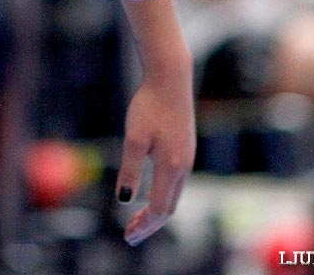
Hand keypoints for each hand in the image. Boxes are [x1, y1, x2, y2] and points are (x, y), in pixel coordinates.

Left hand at [116, 75, 195, 246]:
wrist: (170, 78)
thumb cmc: (149, 105)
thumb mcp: (134, 138)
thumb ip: (131, 170)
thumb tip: (126, 201)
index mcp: (172, 167)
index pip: (161, 209)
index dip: (145, 226)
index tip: (129, 237)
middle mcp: (184, 166)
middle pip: (170, 207)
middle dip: (150, 224)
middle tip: (130, 235)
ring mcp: (188, 157)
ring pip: (174, 194)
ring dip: (157, 210)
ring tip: (137, 219)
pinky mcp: (186, 148)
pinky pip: (177, 182)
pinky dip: (164, 195)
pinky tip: (151, 194)